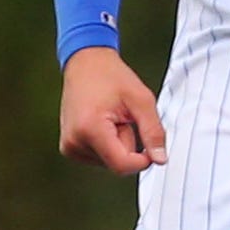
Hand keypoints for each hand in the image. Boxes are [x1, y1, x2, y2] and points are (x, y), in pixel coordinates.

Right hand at [60, 47, 167, 172]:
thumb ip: (153, 131)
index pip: (121, 165)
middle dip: (128, 143)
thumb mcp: (141, 100)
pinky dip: (107, 143)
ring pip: (109, 161)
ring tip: (111, 118)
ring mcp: (69, 146)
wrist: (86, 63)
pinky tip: (102, 123)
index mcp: (89, 130)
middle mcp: (74, 142)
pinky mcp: (69, 147)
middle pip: (117, 163)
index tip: (151, 145)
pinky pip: (100, 157)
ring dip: (117, 143)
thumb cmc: (112, 77)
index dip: (142, 160)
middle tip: (122, 118)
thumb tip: (160, 160)